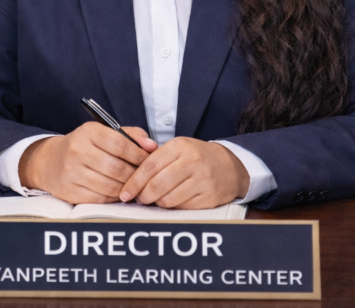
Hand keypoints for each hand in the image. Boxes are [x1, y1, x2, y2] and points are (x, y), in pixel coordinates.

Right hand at [19, 124, 156, 203]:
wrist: (50, 162)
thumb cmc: (84, 146)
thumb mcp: (103, 133)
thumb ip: (130, 136)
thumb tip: (153, 146)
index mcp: (88, 132)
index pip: (121, 144)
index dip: (140, 155)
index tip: (150, 160)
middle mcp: (78, 151)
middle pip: (117, 168)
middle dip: (136, 175)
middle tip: (145, 178)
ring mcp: (72, 172)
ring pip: (111, 186)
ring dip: (127, 188)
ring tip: (134, 186)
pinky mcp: (70, 191)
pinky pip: (101, 199)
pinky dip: (114, 197)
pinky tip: (119, 192)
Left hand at [119, 137, 249, 208]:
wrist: (229, 166)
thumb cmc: (196, 157)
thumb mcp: (178, 149)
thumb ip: (155, 158)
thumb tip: (130, 178)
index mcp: (180, 146)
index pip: (150, 165)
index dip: (134, 181)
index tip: (125, 192)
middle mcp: (192, 162)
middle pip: (158, 184)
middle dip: (143, 195)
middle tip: (138, 199)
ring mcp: (202, 180)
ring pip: (168, 199)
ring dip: (157, 203)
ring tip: (154, 199)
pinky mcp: (209, 197)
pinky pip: (182, 207)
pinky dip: (172, 207)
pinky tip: (171, 201)